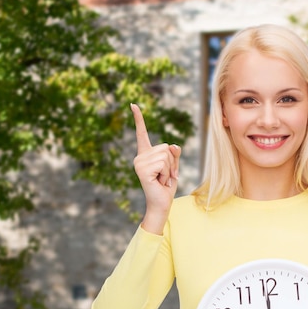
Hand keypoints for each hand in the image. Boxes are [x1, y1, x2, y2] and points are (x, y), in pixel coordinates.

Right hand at [131, 103, 180, 234]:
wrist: (161, 204)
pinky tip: (160, 181)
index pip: (142, 133)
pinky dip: (167, 173)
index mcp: (145, 154)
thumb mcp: (173, 167)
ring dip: (170, 169)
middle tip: (165, 176)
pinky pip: (163, 164)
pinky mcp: (142, 170)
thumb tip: (174, 146)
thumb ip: (174, 154)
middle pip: (165, 147)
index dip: (139, 119)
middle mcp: (139, 157)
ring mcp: (139, 163)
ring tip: (162, 179)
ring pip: (166, 156)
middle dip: (172, 163)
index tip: (133, 104)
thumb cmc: (166, 186)